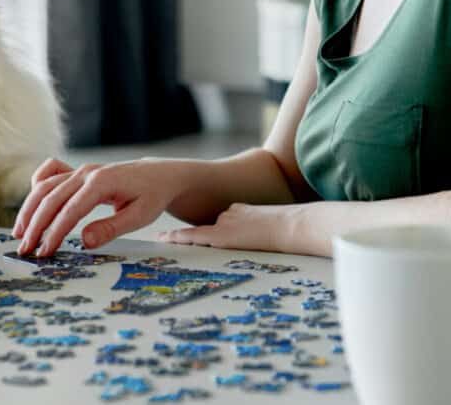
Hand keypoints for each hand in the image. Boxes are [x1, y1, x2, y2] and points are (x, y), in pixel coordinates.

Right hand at [11, 157, 183, 255]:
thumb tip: (85, 241)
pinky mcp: (76, 172)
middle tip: (25, 251)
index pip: (70, 210)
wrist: (158, 175)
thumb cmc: (151, 196)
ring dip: (29, 210)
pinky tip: (30, 205)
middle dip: (35, 226)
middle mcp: (86, 173)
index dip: (54, 232)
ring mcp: (79, 170)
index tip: (45, 252)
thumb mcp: (140, 216)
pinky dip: (36, 187)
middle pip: (51, 199)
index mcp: (102, 182)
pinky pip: (50, 174)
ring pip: (44, 187)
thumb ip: (112, 228)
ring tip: (19, 234)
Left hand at [158, 203, 297, 252]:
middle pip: (205, 225)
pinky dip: (179, 238)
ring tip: (161, 238)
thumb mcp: (269, 223)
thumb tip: (254, 231)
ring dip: (178, 236)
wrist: (289, 226)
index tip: (189, 227)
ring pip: (197, 232)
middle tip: (164, 235)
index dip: (203, 225)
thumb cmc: (286, 228)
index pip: (219, 219)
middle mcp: (228, 214)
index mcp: (240, 211)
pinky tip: (165, 239)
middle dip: (184, 232)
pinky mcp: (221, 235)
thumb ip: (254, 225)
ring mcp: (224, 224)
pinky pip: (194, 237)